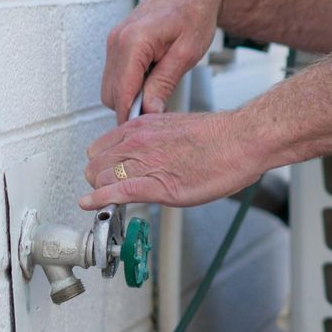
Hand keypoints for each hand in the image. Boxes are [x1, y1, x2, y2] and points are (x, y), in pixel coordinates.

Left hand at [81, 109, 266, 209]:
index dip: (101, 163)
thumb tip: (149, 151)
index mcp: (142, 126)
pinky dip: (100, 201)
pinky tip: (90, 205)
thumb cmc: (219, 137)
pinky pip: (116, 192)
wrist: (241, 141)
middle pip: (96, 164)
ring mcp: (145, 163)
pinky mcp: (156, 184)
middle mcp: (138, 142)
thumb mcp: (175, 128)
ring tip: (106, 201)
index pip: (101, 146)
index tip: (104, 172)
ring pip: (101, 179)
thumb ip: (154, 139)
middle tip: (105, 189)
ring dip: (101, 192)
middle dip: (97, 179)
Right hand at [102, 0, 228, 121]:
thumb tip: (148, 112)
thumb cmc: (194, 13)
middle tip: (159, 113)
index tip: (145, 133)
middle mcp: (116, 40)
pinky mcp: (117, 42)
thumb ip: (164, 84)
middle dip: (130, 108)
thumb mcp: (187, 54)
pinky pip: (116, 74)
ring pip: (110, 86)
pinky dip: (130, 84)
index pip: (121, 93)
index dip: (130, 117)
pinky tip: (152, 81)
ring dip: (129, 96)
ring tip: (159, 93)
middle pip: (110, 94)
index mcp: (133, 42)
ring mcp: (114, 40)